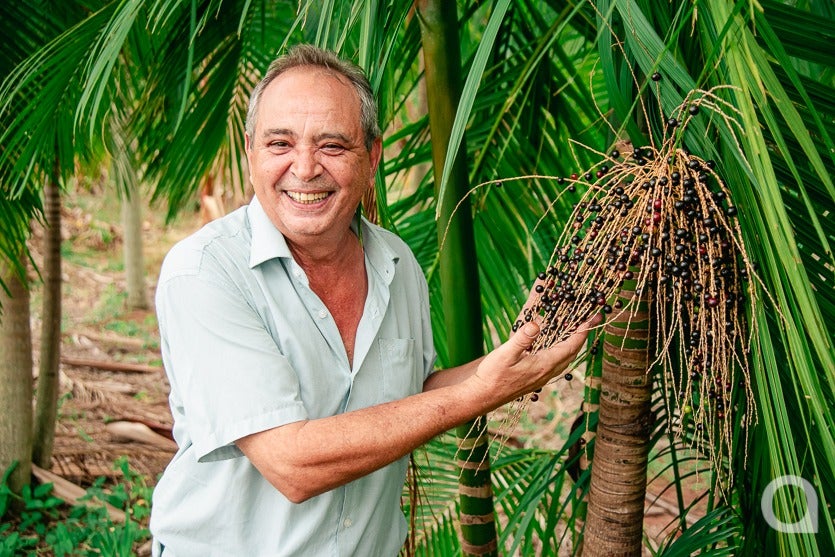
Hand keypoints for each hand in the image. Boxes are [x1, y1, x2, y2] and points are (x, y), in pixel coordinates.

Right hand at [471, 314, 599, 406]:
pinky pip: (556, 364)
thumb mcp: (505, 353)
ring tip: (576, 331)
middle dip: (582, 337)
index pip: (571, 346)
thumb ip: (522, 338)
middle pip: (572, 353)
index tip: (592, 319)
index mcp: (544, 365)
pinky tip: (554, 347)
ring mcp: (541, 378)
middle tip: (590, 321)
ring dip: (573, 345)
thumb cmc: (492, 376)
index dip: (582, 332)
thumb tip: (536, 323)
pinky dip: (561, 352)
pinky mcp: (534, 380)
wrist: (482, 397)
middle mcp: (547, 373)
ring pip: (565, 360)